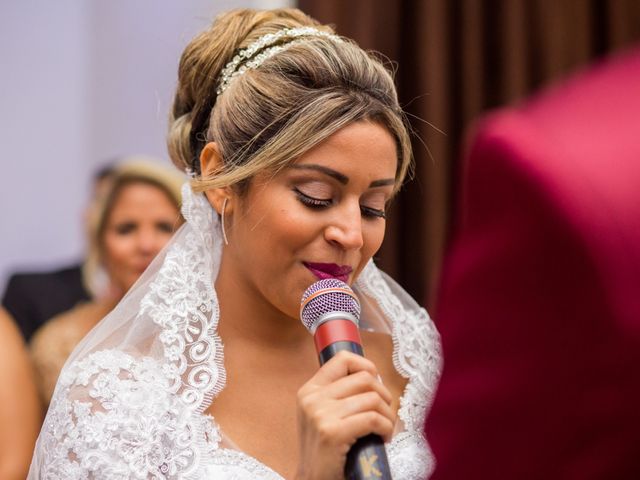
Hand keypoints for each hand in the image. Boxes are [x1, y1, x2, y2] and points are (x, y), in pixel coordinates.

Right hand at [294, 351, 394, 479]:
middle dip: (384, 394)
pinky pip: (373, 419)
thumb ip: (339, 394)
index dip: (366, 366)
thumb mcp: (322, 415)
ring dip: (388, 415)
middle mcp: (312, 398)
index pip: (343, 358)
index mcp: (309, 390)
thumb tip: (372, 376)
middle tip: (385, 412)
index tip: (375, 384)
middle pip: (364, 378)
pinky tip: (383, 438)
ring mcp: (320, 415)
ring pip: (373, 399)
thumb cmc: (326, 451)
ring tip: (385, 429)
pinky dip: (386, 428)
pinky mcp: (332, 432)